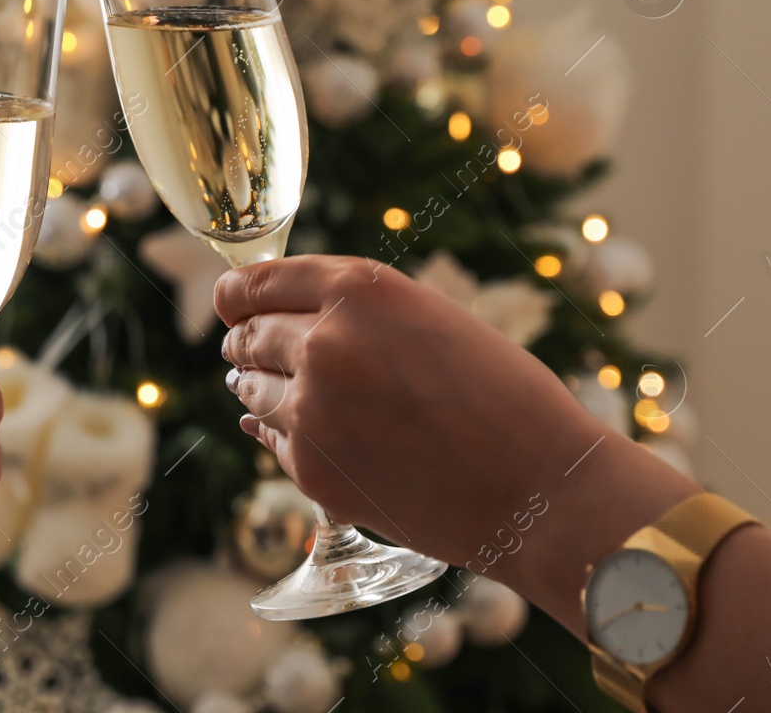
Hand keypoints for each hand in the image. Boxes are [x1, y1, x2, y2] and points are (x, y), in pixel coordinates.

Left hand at [214, 254, 696, 627]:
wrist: (540, 488)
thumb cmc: (502, 396)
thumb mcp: (428, 320)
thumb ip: (355, 313)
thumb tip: (277, 321)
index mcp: (358, 291)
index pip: (256, 281)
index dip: (236, 293)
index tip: (230, 301)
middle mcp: (324, 342)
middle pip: (247, 334)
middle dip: (246, 341)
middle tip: (250, 349)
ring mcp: (311, 410)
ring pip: (248, 388)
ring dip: (257, 386)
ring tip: (284, 391)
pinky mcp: (312, 469)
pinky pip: (272, 440)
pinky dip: (283, 434)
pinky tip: (311, 436)